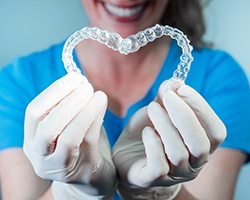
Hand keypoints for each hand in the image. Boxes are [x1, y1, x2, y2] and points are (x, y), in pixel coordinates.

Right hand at [23, 73, 116, 197]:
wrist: (92, 176)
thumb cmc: (80, 144)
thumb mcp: (68, 125)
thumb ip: (69, 107)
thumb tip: (79, 80)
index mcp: (33, 140)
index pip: (34, 114)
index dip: (53, 93)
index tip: (73, 78)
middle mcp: (40, 156)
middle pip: (47, 127)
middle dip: (67, 101)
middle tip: (86, 85)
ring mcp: (59, 167)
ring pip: (68, 137)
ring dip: (84, 111)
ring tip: (98, 94)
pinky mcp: (81, 171)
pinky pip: (88, 142)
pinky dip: (95, 119)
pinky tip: (102, 105)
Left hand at [112, 78, 225, 197]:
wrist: (126, 153)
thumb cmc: (148, 131)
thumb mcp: (158, 110)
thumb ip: (166, 97)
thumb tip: (173, 82)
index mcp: (201, 145)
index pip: (216, 131)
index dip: (201, 108)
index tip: (182, 89)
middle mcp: (193, 163)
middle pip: (201, 145)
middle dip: (185, 116)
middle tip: (167, 96)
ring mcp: (175, 175)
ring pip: (179, 153)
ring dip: (165, 125)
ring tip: (152, 109)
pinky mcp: (154, 180)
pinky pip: (159, 166)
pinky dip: (153, 144)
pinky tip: (146, 132)